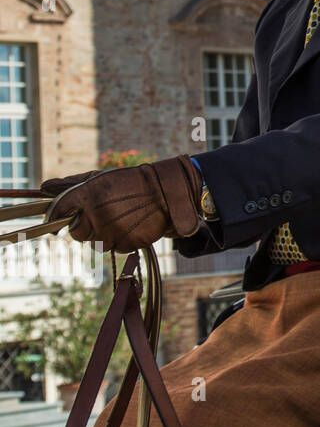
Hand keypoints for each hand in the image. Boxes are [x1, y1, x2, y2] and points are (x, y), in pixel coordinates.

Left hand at [47, 156, 203, 251]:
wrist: (168, 192)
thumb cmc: (131, 182)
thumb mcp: (102, 178)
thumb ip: (71, 184)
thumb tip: (43, 186)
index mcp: (88, 194)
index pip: (58, 211)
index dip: (55, 218)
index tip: (56, 223)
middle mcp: (97, 214)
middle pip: (76, 232)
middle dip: (85, 226)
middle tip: (102, 215)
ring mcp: (111, 230)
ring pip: (95, 243)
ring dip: (103, 235)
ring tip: (121, 219)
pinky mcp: (126, 243)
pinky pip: (114, 248)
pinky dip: (120, 240)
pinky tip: (131, 226)